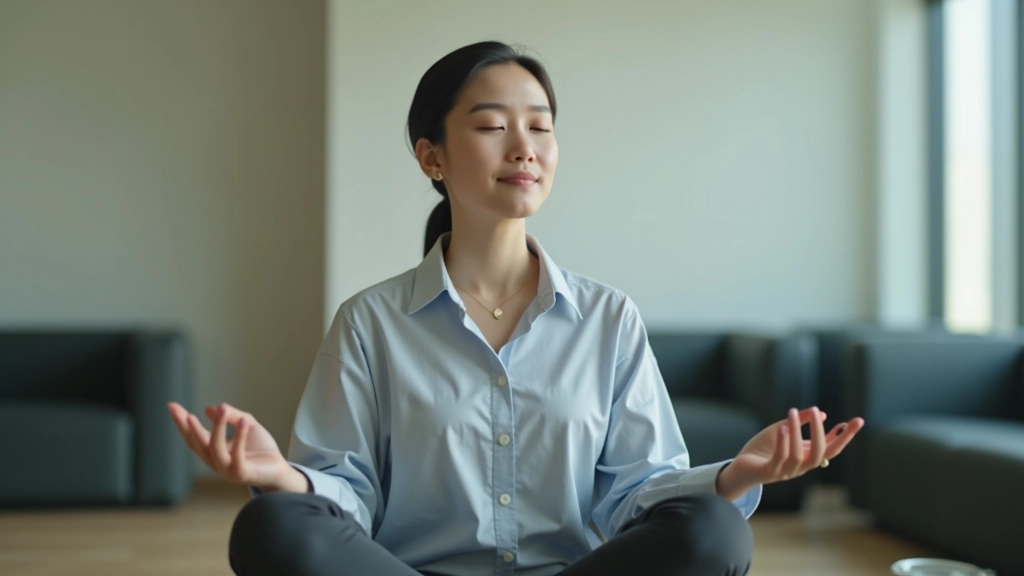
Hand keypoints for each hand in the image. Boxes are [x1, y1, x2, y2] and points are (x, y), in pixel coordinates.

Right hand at [167, 401, 290, 487]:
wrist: (279, 468)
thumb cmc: (261, 449)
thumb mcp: (246, 424)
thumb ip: (231, 416)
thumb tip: (210, 408)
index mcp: (212, 451)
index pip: (192, 436)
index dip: (181, 423)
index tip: (171, 406)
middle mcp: (215, 462)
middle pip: (198, 445)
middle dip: (190, 429)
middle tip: (186, 413)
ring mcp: (227, 470)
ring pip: (216, 449)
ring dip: (217, 428)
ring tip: (221, 408)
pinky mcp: (242, 474)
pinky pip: (237, 456)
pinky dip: (239, 438)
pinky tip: (242, 422)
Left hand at [717, 407, 864, 498]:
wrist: (740, 467)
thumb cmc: (762, 449)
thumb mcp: (781, 429)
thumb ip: (799, 423)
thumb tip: (820, 413)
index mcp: (807, 456)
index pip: (832, 447)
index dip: (845, 436)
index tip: (858, 420)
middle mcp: (801, 466)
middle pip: (822, 453)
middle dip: (824, 433)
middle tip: (818, 410)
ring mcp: (787, 471)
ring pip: (799, 454)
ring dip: (796, 431)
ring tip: (793, 412)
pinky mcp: (771, 472)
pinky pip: (780, 458)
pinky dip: (783, 442)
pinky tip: (783, 427)